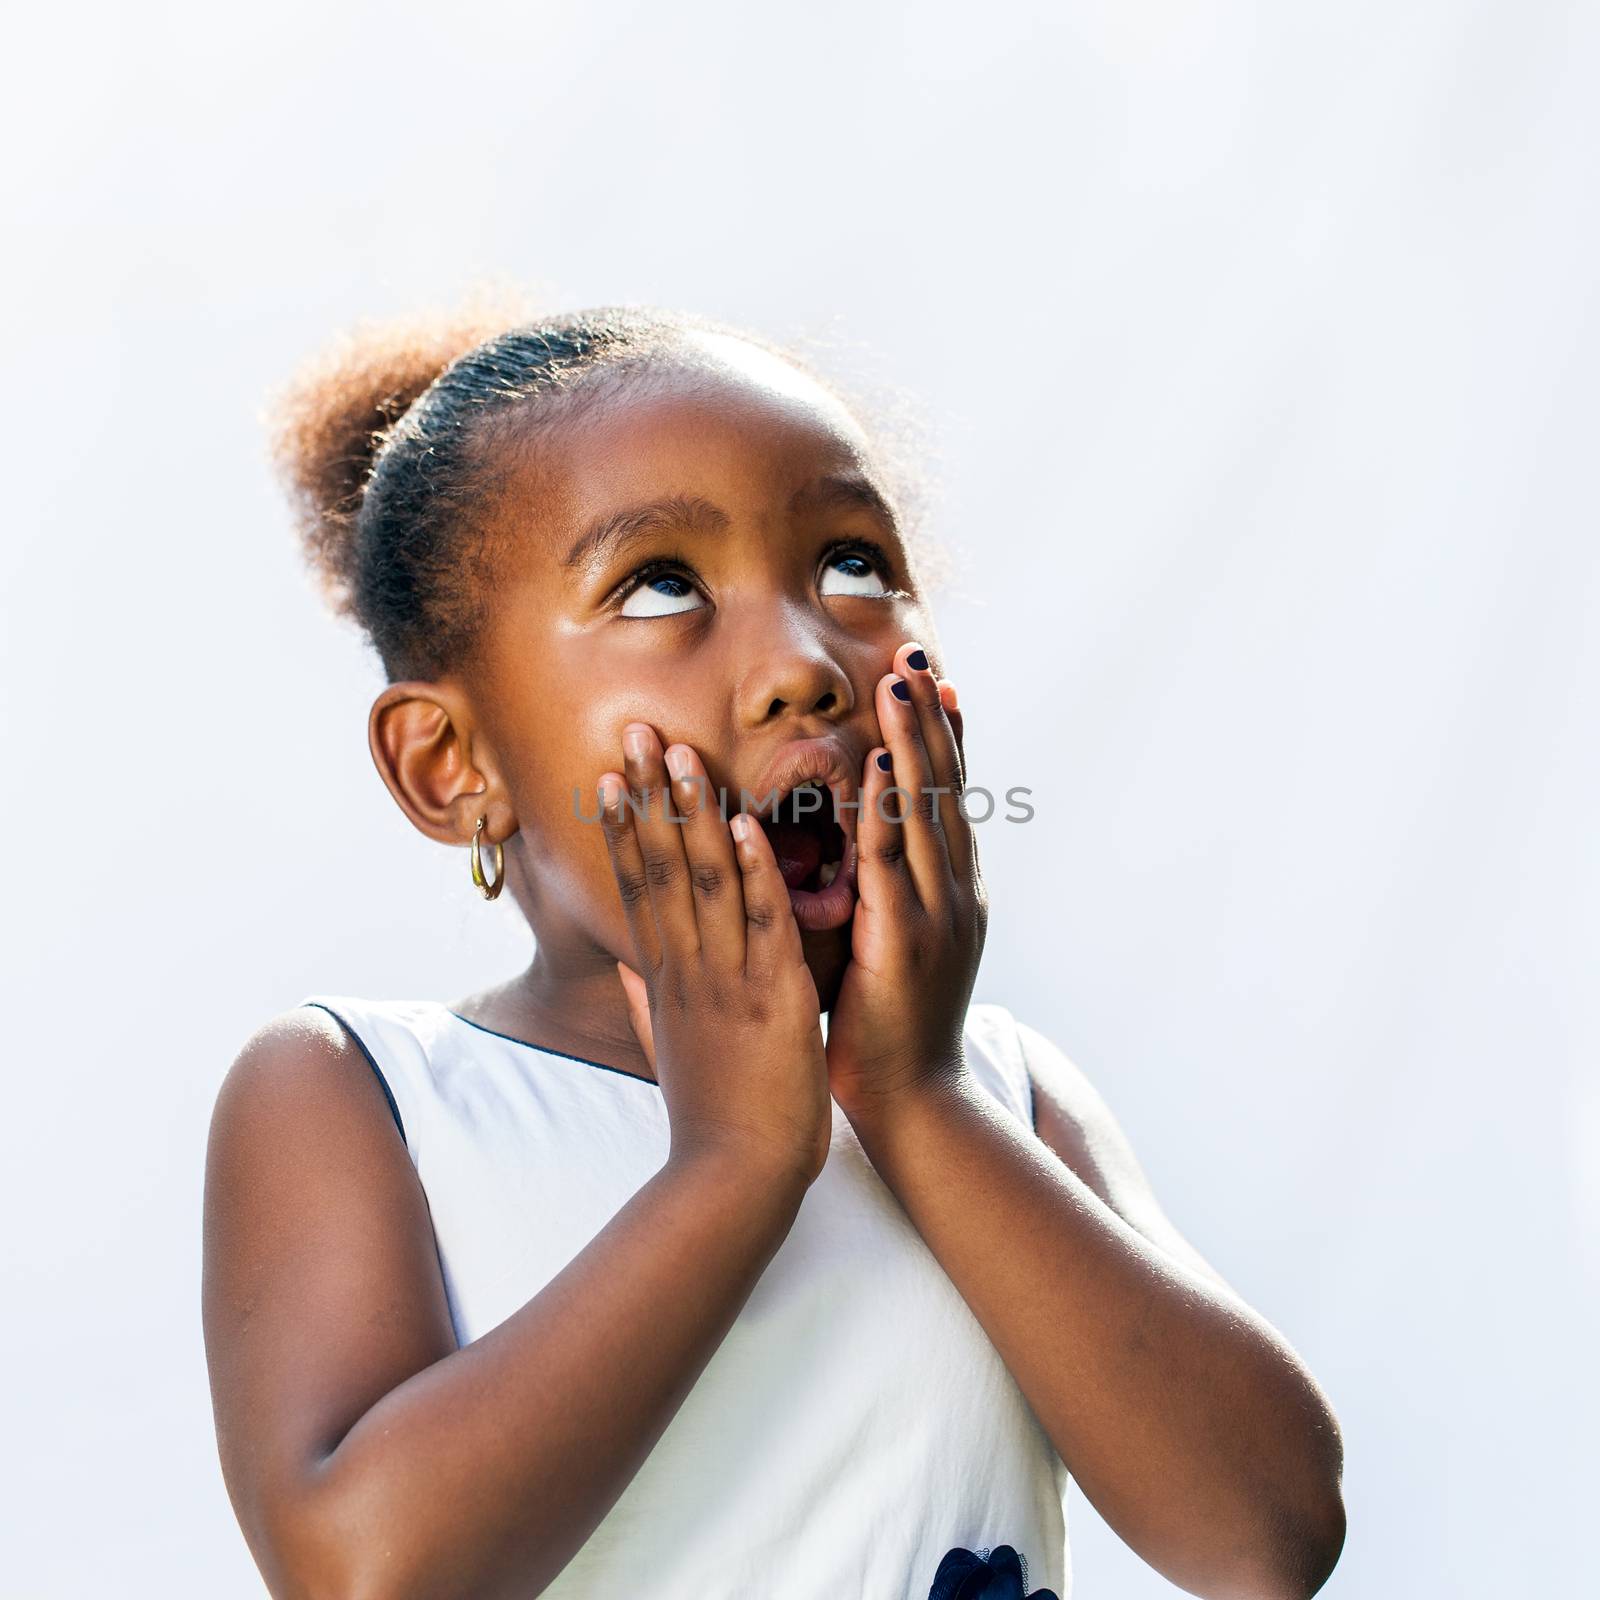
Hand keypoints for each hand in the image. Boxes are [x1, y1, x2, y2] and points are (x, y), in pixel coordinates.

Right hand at [599, 722, 831, 1186]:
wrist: (734, 1179)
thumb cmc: (709, 1118)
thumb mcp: (667, 1048)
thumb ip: (646, 998)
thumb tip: (627, 962)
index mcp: (667, 979)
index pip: (640, 886)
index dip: (627, 826)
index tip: (613, 775)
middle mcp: (687, 969)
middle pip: (661, 868)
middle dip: (649, 797)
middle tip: (637, 732)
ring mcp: (725, 980)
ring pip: (705, 882)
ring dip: (693, 815)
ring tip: (682, 754)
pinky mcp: (770, 998)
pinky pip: (760, 923)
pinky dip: (752, 872)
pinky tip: (744, 825)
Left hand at [826, 642, 986, 1127]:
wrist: (914, 1105)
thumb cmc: (888, 1033)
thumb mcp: (894, 951)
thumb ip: (886, 900)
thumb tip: (867, 863)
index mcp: (951, 894)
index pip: (947, 798)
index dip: (943, 736)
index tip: (935, 680)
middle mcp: (955, 893)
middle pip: (945, 787)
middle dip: (930, 717)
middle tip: (918, 654)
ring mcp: (937, 914)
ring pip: (926, 811)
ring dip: (915, 740)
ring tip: (902, 680)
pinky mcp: (906, 940)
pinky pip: (895, 861)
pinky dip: (893, 808)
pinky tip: (887, 762)